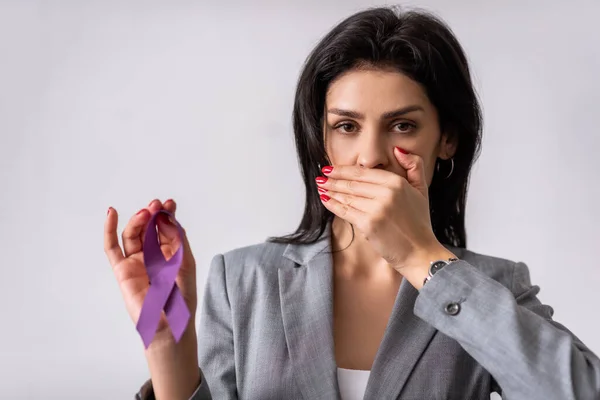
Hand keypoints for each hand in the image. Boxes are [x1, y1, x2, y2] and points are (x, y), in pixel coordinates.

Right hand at [104, 199, 196, 341]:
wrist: (169, 323)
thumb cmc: (181, 297)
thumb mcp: (185, 262)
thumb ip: (177, 239)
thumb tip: (166, 215)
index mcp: (171, 253)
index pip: (166, 227)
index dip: (166, 214)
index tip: (169, 203)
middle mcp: (153, 255)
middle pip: (148, 228)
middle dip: (153, 214)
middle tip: (156, 205)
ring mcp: (137, 262)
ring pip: (132, 234)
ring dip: (138, 220)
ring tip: (146, 212)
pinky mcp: (122, 270)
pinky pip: (112, 248)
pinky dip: (110, 230)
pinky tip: (111, 214)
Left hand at [316, 147, 455, 283]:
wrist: (420, 252)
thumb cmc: (419, 223)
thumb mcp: (422, 190)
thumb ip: (414, 166)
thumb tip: (398, 150)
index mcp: (397, 183)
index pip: (363, 173)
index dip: (344, 170)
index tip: (332, 169)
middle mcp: (386, 193)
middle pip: (352, 183)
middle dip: (333, 179)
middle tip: (321, 176)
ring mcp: (376, 209)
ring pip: (347, 196)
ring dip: (331, 190)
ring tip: (321, 186)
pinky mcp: (368, 224)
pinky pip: (345, 211)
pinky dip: (333, 204)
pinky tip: (325, 199)